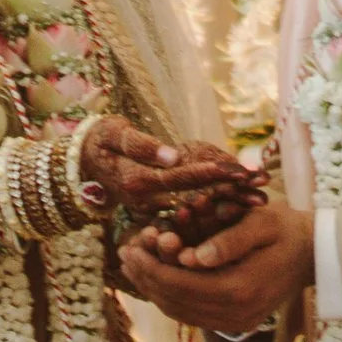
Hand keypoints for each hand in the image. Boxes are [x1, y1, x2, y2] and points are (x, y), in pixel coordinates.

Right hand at [80, 117, 266, 237]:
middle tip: (262, 185)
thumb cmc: (99, 140)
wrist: (79, 163)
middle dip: (230, 190)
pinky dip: (216, 203)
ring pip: (197, 204)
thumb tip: (172, 156)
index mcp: (138, 181)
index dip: (210, 173)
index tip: (239, 169)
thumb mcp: (114, 134)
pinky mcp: (159, 207)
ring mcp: (154, 206)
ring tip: (260, 195)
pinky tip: (240, 200)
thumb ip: (142, 146)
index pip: (181, 177)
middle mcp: (149, 199)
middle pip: (195, 195)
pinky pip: (190, 207)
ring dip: (229, 199)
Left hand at [112, 195, 314, 336]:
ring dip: (153, 290)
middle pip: (176, 302)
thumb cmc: (286, 230)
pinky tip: (156, 278)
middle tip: (124, 254)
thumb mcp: (262, 222)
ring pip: (181, 313)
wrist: (314, 255)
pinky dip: (170, 298)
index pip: (181, 285)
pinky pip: (193, 315)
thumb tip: (193, 257)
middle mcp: (235, 315)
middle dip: (145, 278)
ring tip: (133, 265)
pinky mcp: (235, 323)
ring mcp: (236, 323)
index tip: (130, 247)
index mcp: (240, 289)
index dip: (151, 268)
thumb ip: (229, 240)